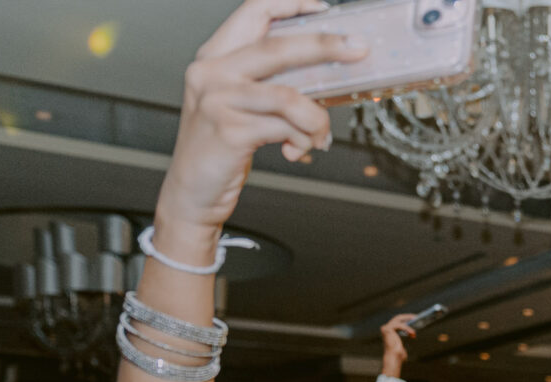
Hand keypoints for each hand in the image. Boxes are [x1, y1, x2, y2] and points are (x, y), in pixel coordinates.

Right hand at [156, 0, 365, 235]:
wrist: (192, 193)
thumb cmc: (221, 147)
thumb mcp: (240, 104)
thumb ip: (270, 82)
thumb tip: (326, 72)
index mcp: (215, 57)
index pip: (253, 11)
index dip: (290, 4)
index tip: (323, 7)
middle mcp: (211, 72)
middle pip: (278, 46)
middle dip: (325, 45)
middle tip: (358, 49)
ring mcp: (217, 100)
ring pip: (289, 95)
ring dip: (316, 119)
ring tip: (319, 136)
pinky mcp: (228, 130)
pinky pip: (285, 128)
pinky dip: (302, 140)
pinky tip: (296, 150)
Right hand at [379, 312, 417, 378]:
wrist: (394, 358)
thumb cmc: (398, 355)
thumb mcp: (402, 345)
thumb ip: (404, 338)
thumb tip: (413, 334)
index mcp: (388, 331)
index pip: (397, 321)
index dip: (406, 319)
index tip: (414, 318)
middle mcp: (385, 328)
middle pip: (398, 317)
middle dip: (408, 317)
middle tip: (417, 317)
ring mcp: (386, 328)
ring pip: (399, 320)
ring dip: (409, 324)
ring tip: (416, 327)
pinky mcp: (388, 329)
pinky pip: (401, 325)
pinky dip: (407, 329)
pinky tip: (413, 333)